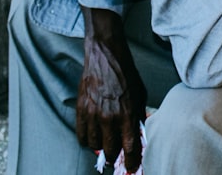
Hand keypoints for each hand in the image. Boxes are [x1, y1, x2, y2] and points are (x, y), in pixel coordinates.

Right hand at [77, 8, 147, 173]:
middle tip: (117, 156)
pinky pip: (81, 135)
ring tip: (105, 144)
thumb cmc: (127, 74)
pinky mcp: (81, 110)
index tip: (131, 167)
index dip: (131, 161)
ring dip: (100, 148)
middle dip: (115, 156)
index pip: (130, 146)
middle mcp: (110, 117)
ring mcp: (93, 114)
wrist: (106, 56)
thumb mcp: (140, 95)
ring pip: (94, 145)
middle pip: (110, 149)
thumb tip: (139, 133)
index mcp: (128, 113)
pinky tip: (92, 138)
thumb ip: (139, 115)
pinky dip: (86, 141)